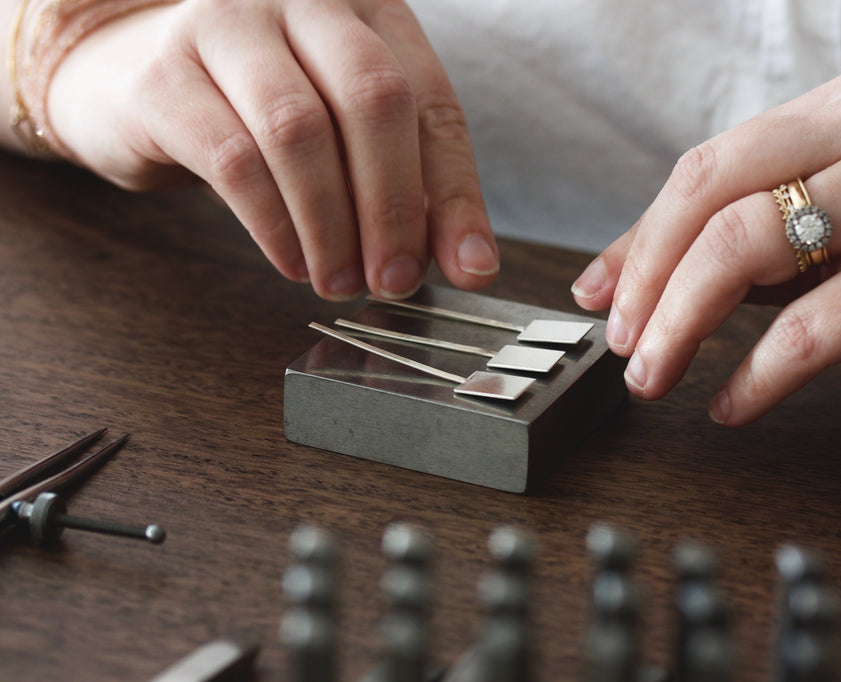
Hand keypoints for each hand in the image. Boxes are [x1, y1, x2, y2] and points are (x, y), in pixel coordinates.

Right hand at [46, 0, 498, 299]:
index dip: (455, 194)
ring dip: (330, 226)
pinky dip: (273, 226)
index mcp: (368, 9)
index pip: (432, 102)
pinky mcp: (164, 73)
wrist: (132, 77)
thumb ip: (413, 189)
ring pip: (300, 131)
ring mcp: (227, 24)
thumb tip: (471, 266)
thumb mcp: (348, 137)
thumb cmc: (261, 110)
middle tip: (393, 281)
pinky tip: (292, 261)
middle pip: (374, 99)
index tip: (468, 268)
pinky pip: (232, 159)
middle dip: (392, 208)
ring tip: (339, 281)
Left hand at [571, 65, 840, 425]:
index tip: (600, 294)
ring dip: (680, 326)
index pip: (708, 167)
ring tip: (656, 376)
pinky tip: (733, 406)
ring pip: (743, 251)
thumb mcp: (837, 235)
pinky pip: (809, 329)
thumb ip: (745, 241)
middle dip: (646, 280)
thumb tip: (622, 276)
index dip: (639, 238)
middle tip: (622, 344)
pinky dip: (755, 377)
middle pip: (711, 198)